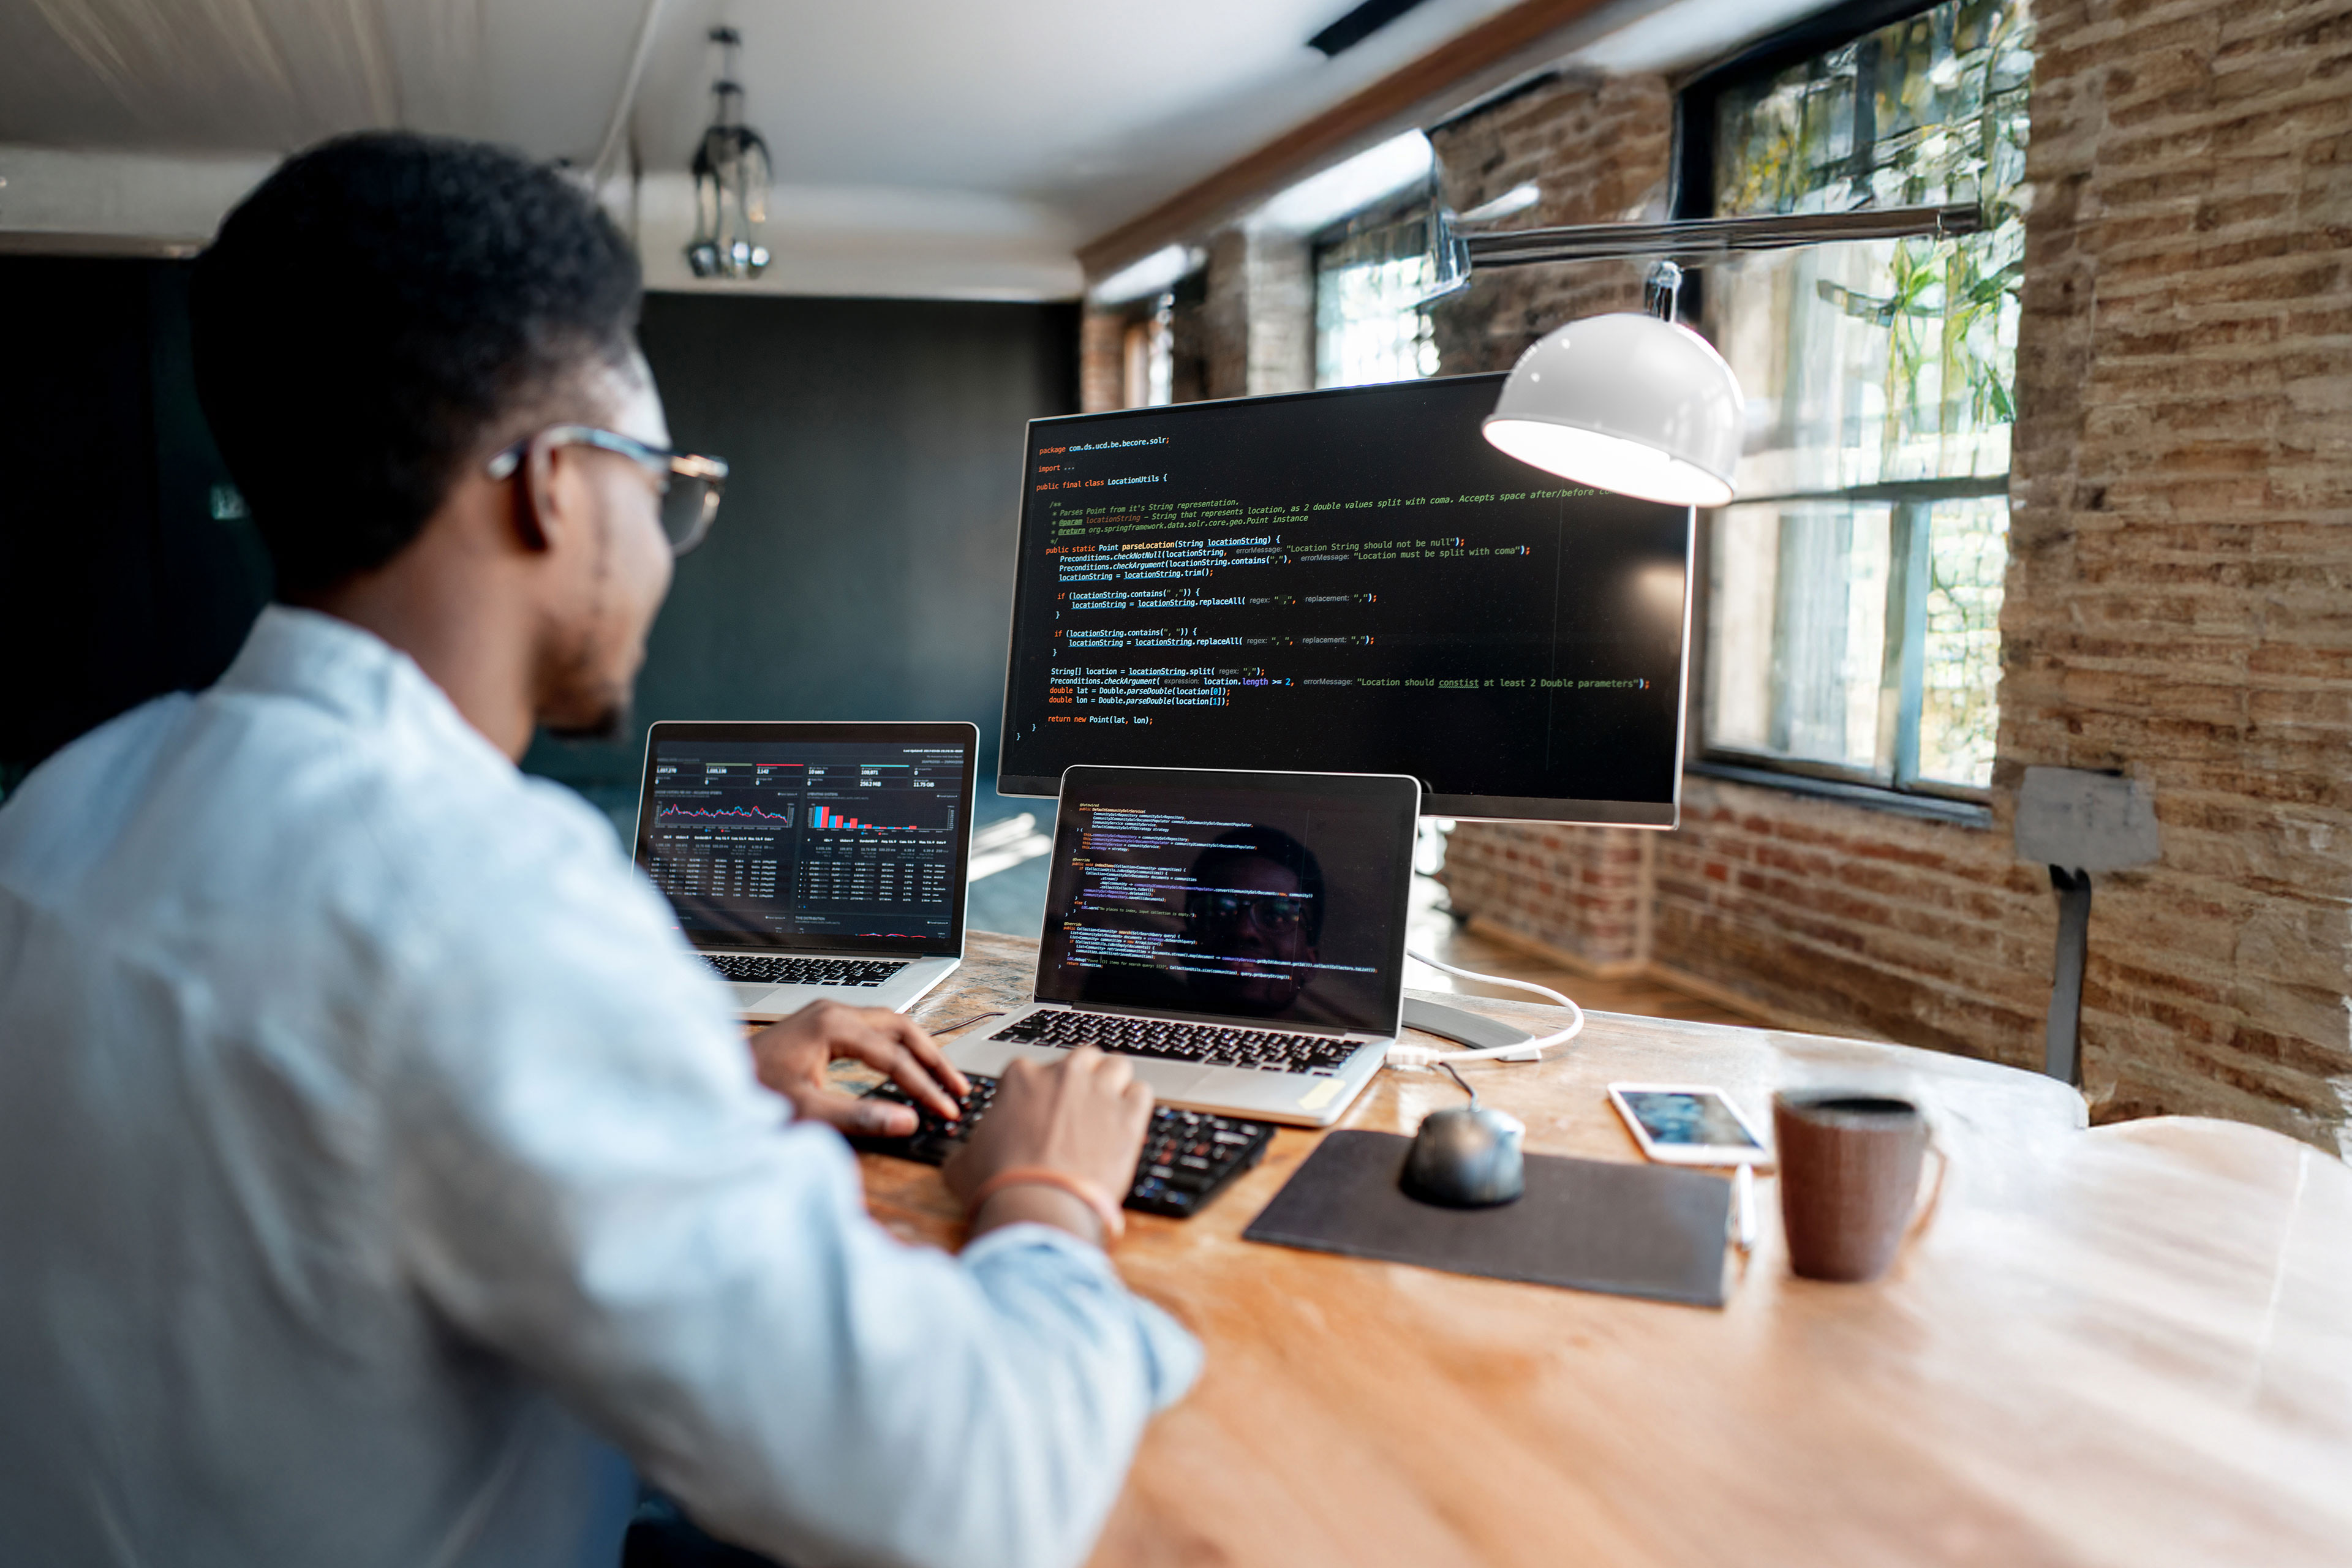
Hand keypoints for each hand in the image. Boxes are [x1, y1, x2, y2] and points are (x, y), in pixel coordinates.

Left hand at [749, 1001, 967, 1136]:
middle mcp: (832, 1012)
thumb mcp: (805, 1111)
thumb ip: (859, 1117)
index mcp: (832, 1026)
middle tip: (958, 1089)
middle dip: (933, 1060)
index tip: (946, 1110)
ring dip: (918, 1051)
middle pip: (902, 1028)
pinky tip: (906, 1067)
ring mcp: (826, 1016)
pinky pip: (872, 1031)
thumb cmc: (750, 1093)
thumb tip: (907, 1121)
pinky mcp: (820, 1027)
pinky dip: (897, 1049)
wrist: (711, 1081)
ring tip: (942, 1079)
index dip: (925, 1086)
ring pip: (889, 1026)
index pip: (894, 1056)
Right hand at [943, 1049, 1152, 1243]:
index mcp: (1021, 1077)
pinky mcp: (1129, 1115)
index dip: (1040, 1093)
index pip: (1035, 1070)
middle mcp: (1063, 1074)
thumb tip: (964, 1155)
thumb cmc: (998, 1184)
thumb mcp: (962, 1162)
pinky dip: (1136, 1106)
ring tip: (1108, 1111)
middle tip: (1079, 1108)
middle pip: (1082, 1059)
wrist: (1037, 1207)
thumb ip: (968, 1147)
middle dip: (1082, 1079)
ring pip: (1117, 1066)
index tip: (1042, 1114)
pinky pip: (1142, 1092)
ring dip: (1114, 1084)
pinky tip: (1127, 1124)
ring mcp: (1099, 1091)